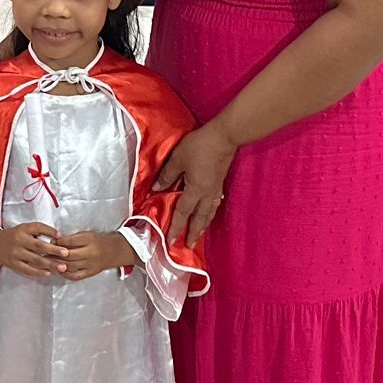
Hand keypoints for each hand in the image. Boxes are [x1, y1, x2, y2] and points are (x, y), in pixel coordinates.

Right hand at [0, 223, 67, 278]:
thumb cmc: (15, 236)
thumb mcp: (24, 228)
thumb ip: (39, 231)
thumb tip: (58, 237)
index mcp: (23, 229)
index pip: (38, 228)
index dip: (49, 231)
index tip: (61, 236)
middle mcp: (19, 241)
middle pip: (39, 246)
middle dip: (54, 250)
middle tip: (66, 253)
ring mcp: (16, 254)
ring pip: (35, 260)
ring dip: (50, 264)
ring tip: (62, 267)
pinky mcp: (14, 264)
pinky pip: (28, 269)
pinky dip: (38, 272)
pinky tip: (48, 273)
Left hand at [55, 232, 139, 280]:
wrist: (114, 252)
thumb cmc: (98, 241)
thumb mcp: (87, 234)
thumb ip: (73, 238)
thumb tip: (55, 241)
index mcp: (90, 240)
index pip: (71, 241)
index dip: (59, 241)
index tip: (51, 241)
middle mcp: (90, 253)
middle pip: (69, 255)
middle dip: (55, 254)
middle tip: (44, 253)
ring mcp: (90, 265)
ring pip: (70, 266)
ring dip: (57, 264)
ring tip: (48, 262)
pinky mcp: (89, 273)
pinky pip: (75, 276)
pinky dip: (65, 274)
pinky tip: (58, 270)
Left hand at [152, 122, 235, 245]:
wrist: (225, 137)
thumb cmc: (200, 146)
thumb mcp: (178, 159)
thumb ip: (167, 175)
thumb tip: (157, 189)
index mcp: (195, 190)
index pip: (182, 213)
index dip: (175, 228)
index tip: (171, 241)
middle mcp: (207, 194)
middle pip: (199, 218)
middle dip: (193, 233)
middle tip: (189, 245)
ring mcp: (215, 189)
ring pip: (209, 213)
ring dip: (203, 225)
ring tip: (199, 233)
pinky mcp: (220, 183)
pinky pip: (214, 204)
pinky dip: (210, 212)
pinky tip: (210, 212)